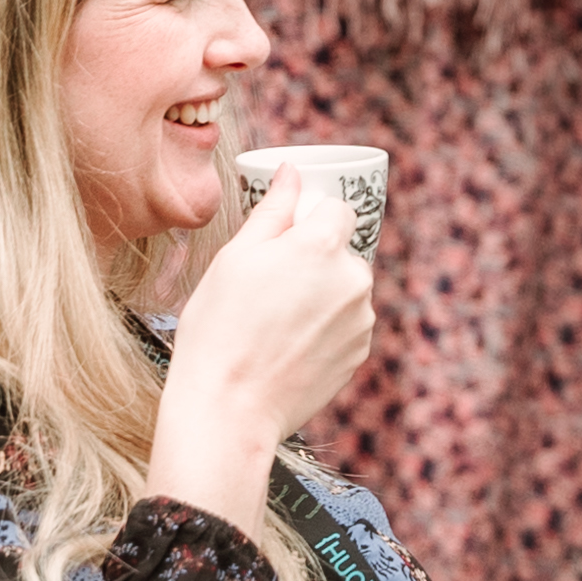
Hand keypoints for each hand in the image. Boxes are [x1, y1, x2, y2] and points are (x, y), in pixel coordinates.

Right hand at [147, 169, 375, 517]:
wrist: (230, 407)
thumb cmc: (220, 329)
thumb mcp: (236, 257)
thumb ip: (273, 210)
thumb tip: (293, 172)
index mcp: (322, 246)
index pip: (336, 208)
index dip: (309, 218)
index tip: (285, 237)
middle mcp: (354, 279)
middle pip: (341, 251)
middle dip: (313, 259)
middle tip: (268, 287)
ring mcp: (361, 320)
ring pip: (344, 289)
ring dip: (320, 294)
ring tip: (274, 322)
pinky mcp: (360, 354)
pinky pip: (346, 324)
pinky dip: (324, 327)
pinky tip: (288, 344)